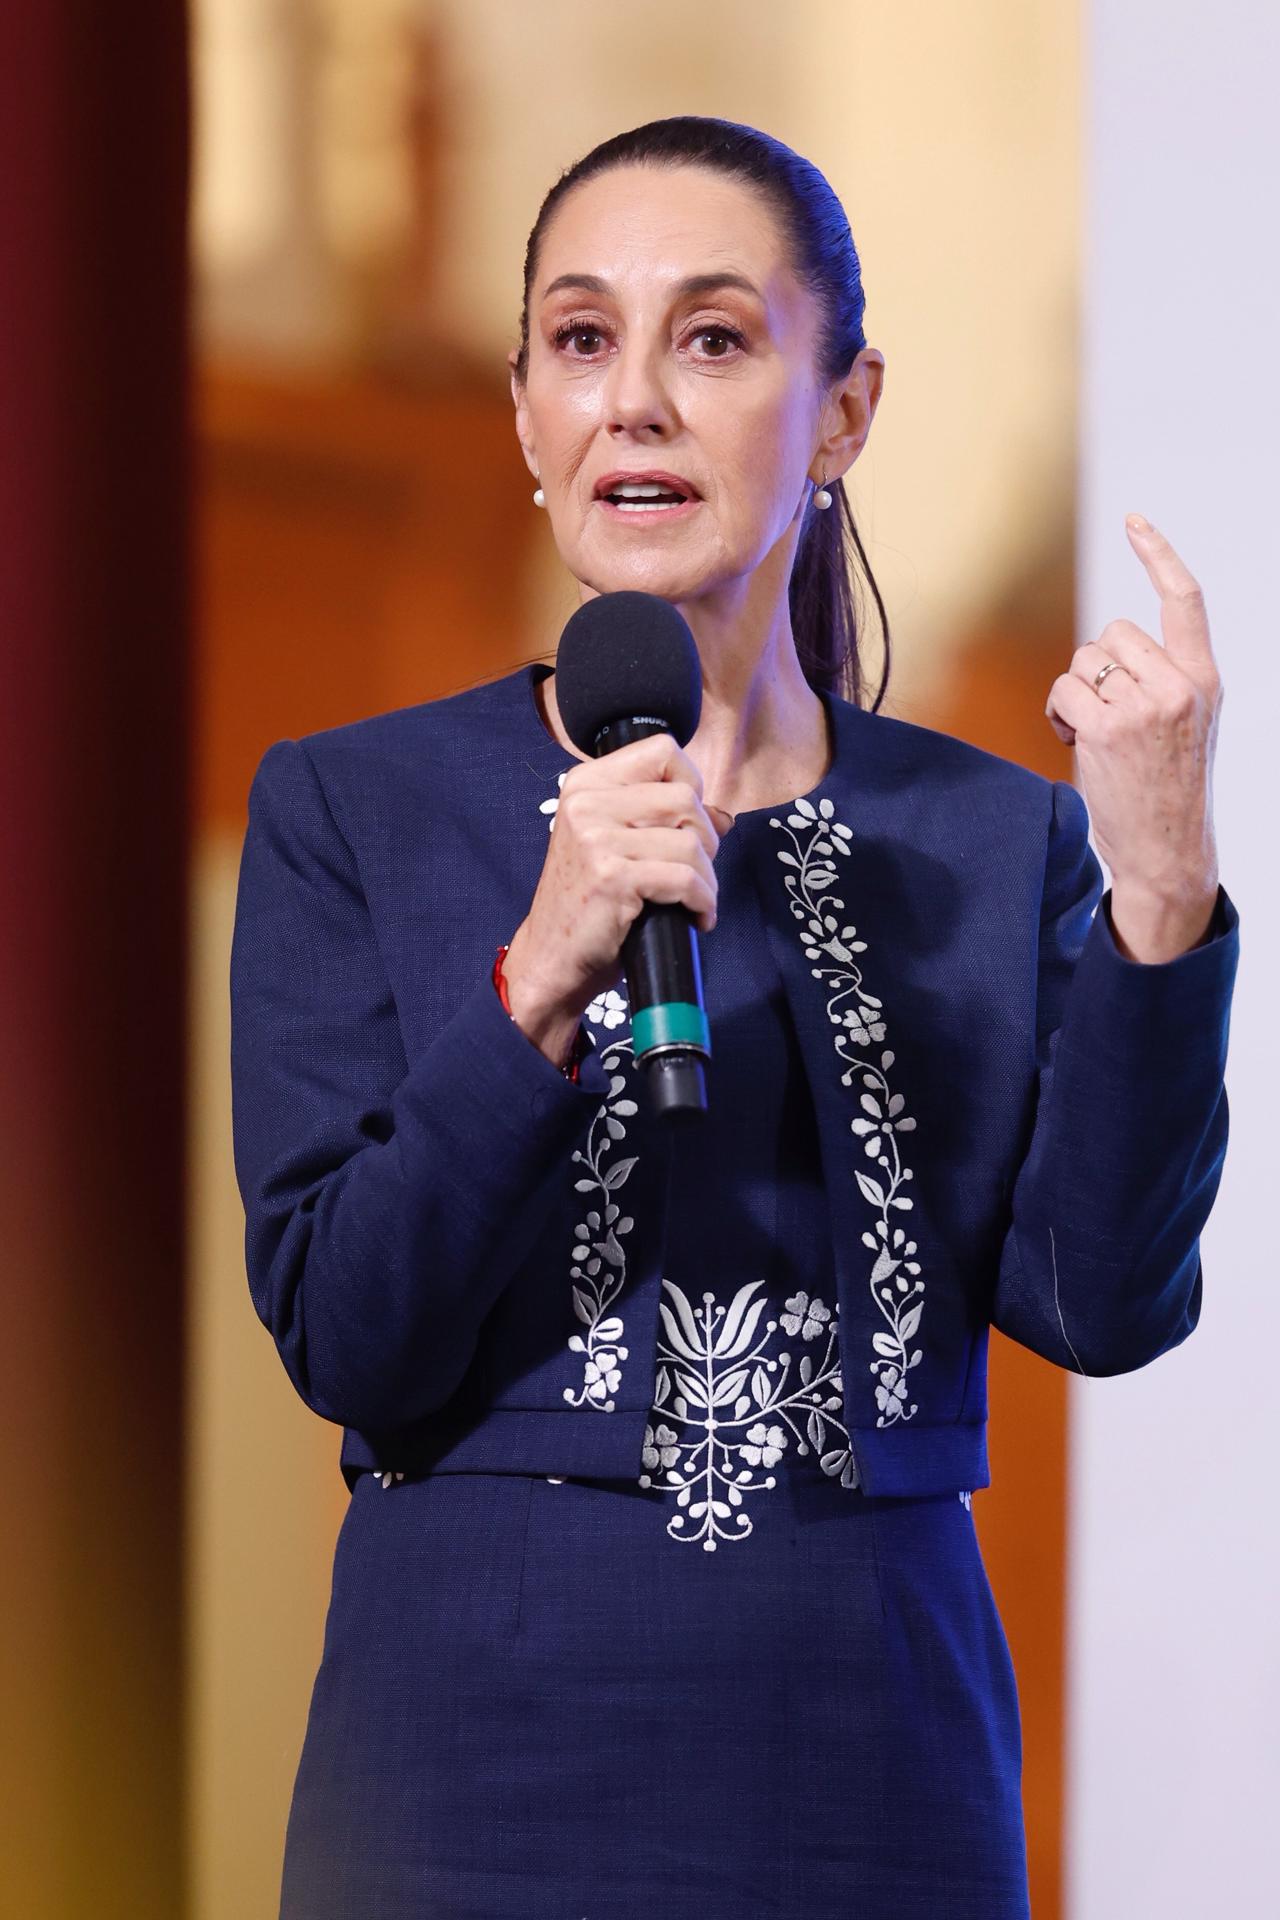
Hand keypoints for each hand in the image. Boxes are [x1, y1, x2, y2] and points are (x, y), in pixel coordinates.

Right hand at [503, 731, 725, 1048]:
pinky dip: (702, 901)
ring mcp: (596, 837)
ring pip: (690, 841)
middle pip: (684, 796)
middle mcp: (586, 802)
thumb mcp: (617, 847)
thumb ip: (664, 821)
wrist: (552, 956)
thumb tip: (722, 814)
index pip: (662, 750)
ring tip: (696, 900)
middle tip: (694, 871)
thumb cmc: (588, 902)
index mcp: (586, 783)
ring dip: (706, 877)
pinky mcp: (611, 875)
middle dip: (704, 839)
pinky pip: (684, 877)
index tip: (686, 824)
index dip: (690, 784)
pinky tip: (696, 917)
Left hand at [1044, 515, 1222, 961]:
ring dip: (1076, 693)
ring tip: (1097, 736)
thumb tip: (1109, 649)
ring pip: (1083, 661)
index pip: (1185, 599)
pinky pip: (1063, 690)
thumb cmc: (1166, 789)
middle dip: (1097, 669)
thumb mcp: (1184, 724)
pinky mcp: (1109, 729)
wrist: (1168, 850)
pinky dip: (1058, 713)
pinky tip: (1074, 742)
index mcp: (1204, 678)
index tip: (1135, 521)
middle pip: (1111, 633)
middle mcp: (1180, 685)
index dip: (1157, 554)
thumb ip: (1161, 679)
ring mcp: (1145, 706)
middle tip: (1109, 717)